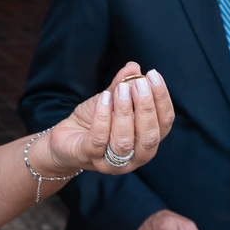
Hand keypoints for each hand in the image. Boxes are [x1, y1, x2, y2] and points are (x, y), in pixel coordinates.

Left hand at [44, 62, 174, 175]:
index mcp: (146, 141)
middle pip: (149, 137)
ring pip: (124, 141)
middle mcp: (135, 157)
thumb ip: (122, 85)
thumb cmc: (93, 121)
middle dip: (146, 108)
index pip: (164, 124)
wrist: (65, 138)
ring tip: (121, 89)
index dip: (162, 99)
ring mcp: (112, 163)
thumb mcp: (109, 100)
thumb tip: (134, 67)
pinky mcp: (89, 157)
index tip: (154, 75)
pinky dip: (103, 117)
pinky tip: (104, 98)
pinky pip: (99, 139)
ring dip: (124, 112)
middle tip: (139, 83)